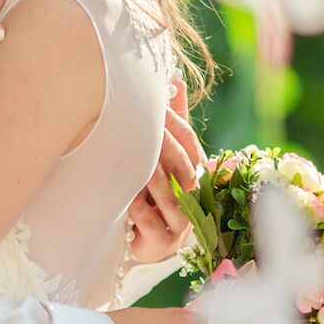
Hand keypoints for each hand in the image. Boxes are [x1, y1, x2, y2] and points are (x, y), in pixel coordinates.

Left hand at [124, 77, 203, 262]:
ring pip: (173, 199)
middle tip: (148, 127)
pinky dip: (142, 212)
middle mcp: (193, 196)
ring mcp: (180, 222)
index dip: (175, 124)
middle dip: (166, 148)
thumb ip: (172, 120)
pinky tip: (129, 200)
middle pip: (184, 169)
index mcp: (194, 171)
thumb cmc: (153, 189)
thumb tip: (175, 78)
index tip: (157, 105)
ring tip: (140, 163)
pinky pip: (154, 227)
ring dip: (156, 180)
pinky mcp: (162, 244)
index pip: (190, 143)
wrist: (144, 239)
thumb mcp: (162, 154)